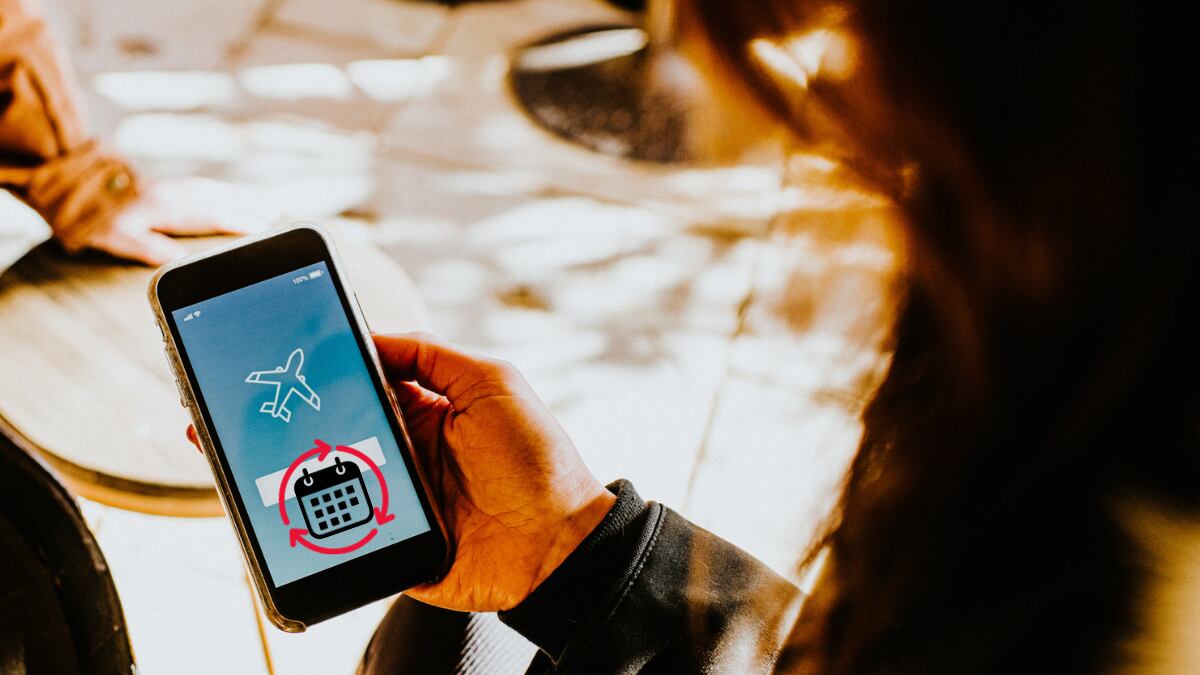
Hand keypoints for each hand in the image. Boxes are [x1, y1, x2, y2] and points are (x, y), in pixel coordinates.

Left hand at [79, 177, 268, 264]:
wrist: (84, 186)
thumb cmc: (102, 219)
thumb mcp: (121, 238)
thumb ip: (151, 248)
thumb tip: (179, 260)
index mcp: (171, 208)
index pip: (213, 215)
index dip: (240, 222)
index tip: (264, 230)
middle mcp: (180, 194)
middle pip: (224, 201)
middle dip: (253, 208)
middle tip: (280, 219)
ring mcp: (179, 187)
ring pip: (220, 192)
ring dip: (247, 198)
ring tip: (272, 207)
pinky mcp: (176, 185)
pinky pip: (211, 187)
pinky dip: (231, 192)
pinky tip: (241, 197)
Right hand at [184, 333, 615, 612]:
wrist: (558, 549)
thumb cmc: (536, 460)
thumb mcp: (493, 383)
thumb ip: (433, 357)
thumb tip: (372, 336)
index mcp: (423, 408)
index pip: (357, 380)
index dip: (315, 368)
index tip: (267, 353)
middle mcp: (401, 450)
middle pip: (325, 428)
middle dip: (274, 418)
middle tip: (220, 404)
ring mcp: (389, 497)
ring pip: (317, 479)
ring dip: (271, 466)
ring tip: (220, 448)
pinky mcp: (383, 542)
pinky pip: (331, 530)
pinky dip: (297, 520)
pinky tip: (260, 504)